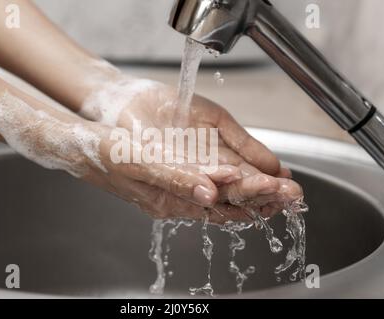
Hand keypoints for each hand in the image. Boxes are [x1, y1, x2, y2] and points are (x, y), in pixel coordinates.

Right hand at [77, 76, 302, 222]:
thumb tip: (210, 194)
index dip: (253, 196)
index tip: (281, 189)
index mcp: (172, 201)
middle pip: (229, 203)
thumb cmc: (110, 154)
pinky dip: (234, 182)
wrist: (88, 148)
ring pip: (224, 197)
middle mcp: (180, 200)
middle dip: (263, 198)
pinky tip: (247, 176)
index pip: (222, 203)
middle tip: (295, 193)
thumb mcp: (141, 164)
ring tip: (282, 188)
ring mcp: (179, 191)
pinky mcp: (177, 180)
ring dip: (253, 192)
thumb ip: (176, 180)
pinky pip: (211, 186)